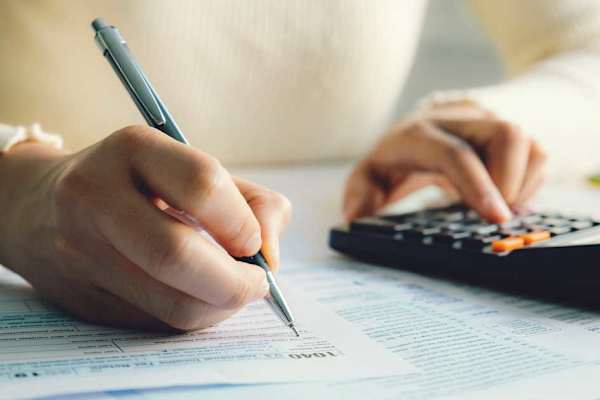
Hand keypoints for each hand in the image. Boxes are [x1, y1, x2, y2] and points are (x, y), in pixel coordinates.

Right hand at [0, 126, 291, 330]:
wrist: (42, 205)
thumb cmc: (139, 185)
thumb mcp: (192, 169)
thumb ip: (252, 201)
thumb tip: (272, 255)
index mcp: (133, 149)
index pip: (202, 185)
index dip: (242, 222)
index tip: (254, 242)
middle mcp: (96, 196)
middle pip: (177, 254)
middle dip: (235, 281)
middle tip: (257, 283)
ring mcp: (82, 250)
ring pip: (170, 302)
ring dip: (221, 306)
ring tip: (234, 291)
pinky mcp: (83, 296)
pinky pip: (157, 322)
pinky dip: (195, 316)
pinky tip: (202, 298)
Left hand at [344, 102, 545, 221]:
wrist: (423, 128)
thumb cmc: (396, 158)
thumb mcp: (370, 175)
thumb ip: (360, 193)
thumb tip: (355, 216)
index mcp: (419, 133)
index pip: (455, 153)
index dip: (478, 185)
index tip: (496, 218)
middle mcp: (458, 120)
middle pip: (506, 135)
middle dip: (509, 181)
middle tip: (494, 215)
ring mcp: (487, 121)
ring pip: (529, 143)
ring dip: (521, 183)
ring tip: (495, 206)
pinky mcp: (508, 130)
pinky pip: (538, 153)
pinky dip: (529, 181)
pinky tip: (504, 196)